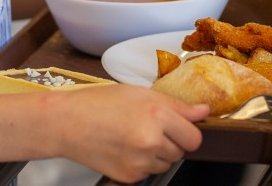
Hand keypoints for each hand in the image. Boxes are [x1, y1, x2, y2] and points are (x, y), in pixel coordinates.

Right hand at [51, 84, 207, 181]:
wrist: (67, 123)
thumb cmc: (101, 103)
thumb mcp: (142, 94)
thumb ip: (177, 106)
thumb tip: (204, 112)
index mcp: (157, 116)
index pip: (194, 138)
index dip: (188, 131)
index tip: (180, 126)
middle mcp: (151, 141)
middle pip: (181, 152)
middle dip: (172, 141)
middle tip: (150, 127)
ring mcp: (139, 162)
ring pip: (165, 163)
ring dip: (158, 153)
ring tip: (135, 136)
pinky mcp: (128, 177)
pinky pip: (148, 173)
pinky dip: (143, 163)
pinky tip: (126, 148)